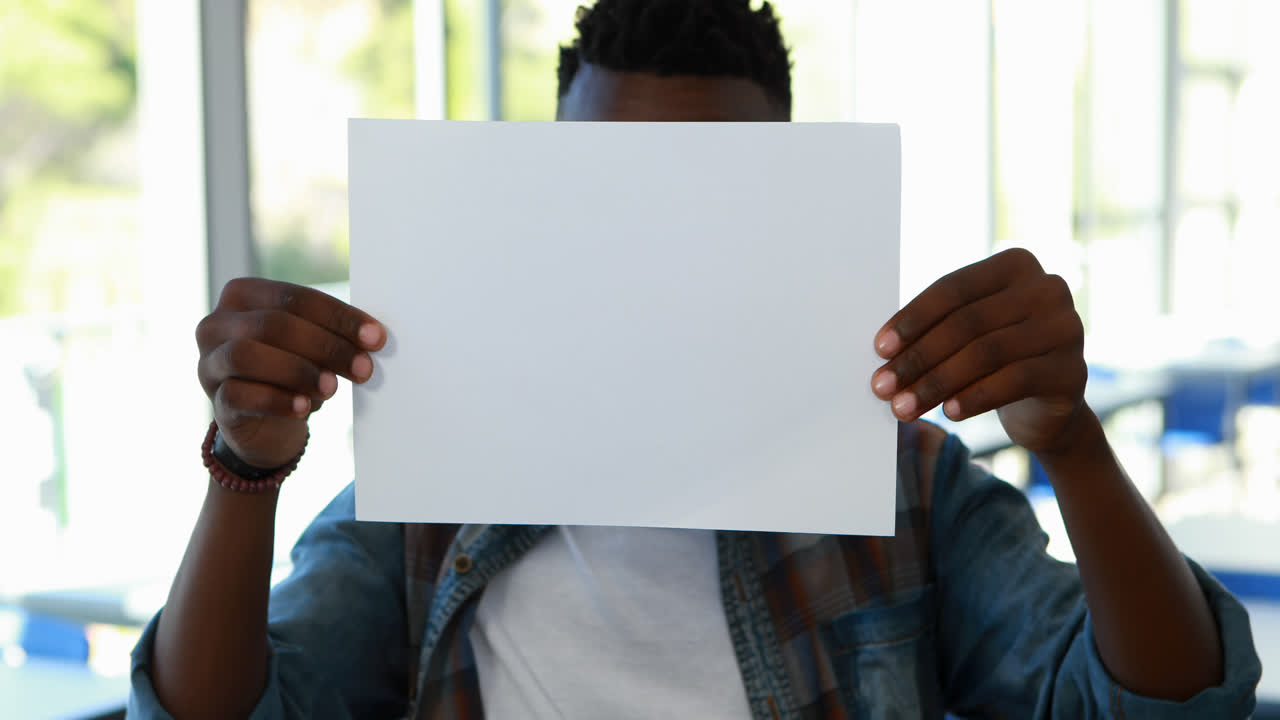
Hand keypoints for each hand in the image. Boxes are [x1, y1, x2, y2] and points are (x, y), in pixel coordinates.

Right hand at [196, 278, 384, 467]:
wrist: (267, 424)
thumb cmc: (293, 372)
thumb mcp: (312, 347)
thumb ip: (331, 336)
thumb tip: (372, 338)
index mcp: (244, 295)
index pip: (295, 298)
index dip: (338, 317)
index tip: (376, 338)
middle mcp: (218, 323)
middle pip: (273, 325)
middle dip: (326, 346)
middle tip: (364, 368)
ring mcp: (209, 361)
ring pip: (247, 355)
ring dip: (298, 371)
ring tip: (332, 388)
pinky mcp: (213, 399)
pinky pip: (238, 395)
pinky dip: (276, 401)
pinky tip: (304, 409)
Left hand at [870, 248, 1088, 455]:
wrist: (1045, 407)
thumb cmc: (995, 360)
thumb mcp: (967, 334)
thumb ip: (936, 330)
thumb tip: (885, 353)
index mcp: (1016, 265)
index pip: (954, 289)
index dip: (913, 319)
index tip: (879, 350)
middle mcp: (1047, 289)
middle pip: (967, 323)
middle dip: (918, 357)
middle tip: (883, 386)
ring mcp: (1066, 328)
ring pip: (986, 353)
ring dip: (936, 383)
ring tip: (904, 406)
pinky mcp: (1072, 371)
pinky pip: (1013, 382)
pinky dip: (975, 397)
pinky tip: (949, 413)